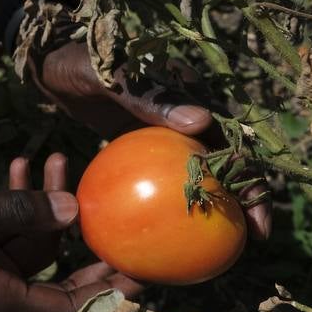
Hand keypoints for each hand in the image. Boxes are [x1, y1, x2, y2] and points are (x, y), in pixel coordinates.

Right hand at [0, 163, 140, 311]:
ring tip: (59, 159)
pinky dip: (16, 206)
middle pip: (58, 282)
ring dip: (48, 208)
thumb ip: (16, 210)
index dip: (108, 296)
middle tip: (122, 214)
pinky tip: (22, 165)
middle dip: (89, 247)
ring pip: (33, 249)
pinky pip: (5, 236)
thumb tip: (74, 209)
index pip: (66, 311)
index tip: (141, 271)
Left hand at [28, 42, 272, 240]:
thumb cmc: (84, 64)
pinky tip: (162, 236)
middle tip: (249, 240)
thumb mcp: (114, 77)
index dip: (254, 178)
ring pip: (200, 174)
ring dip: (213, 204)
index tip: (258, 215)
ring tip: (218, 247)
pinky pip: (163, 179)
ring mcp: (168, 132)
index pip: (236, 140)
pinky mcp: (145, 146)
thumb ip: (151, 97)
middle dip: (246, 199)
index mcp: (193, 94)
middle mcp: (189, 114)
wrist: (53, 66)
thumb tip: (202, 121)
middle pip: (228, 162)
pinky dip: (169, 204)